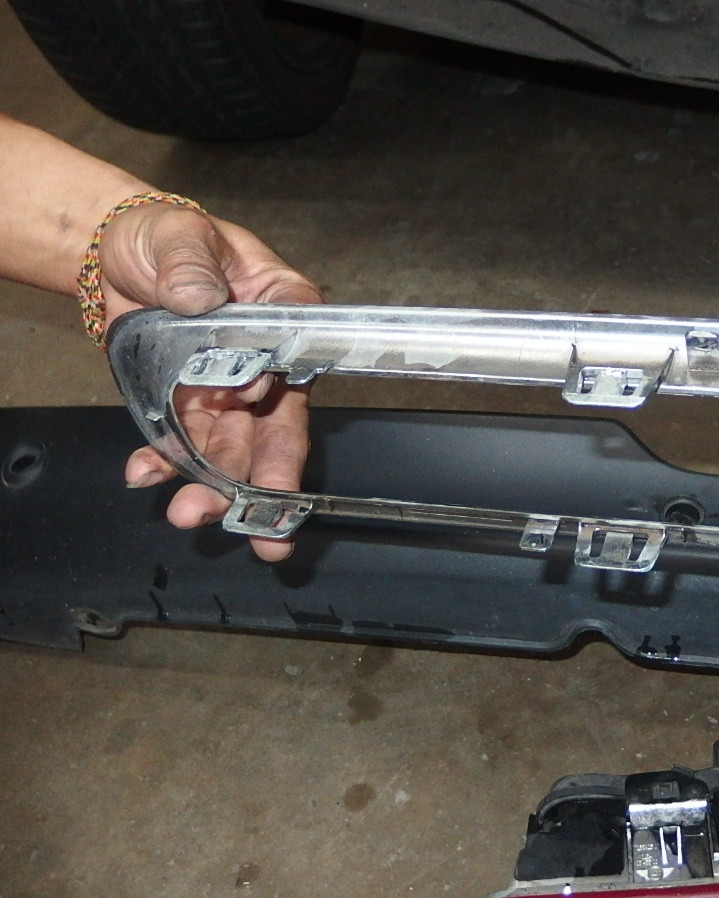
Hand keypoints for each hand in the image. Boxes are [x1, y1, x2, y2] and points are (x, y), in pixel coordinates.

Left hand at [103, 203, 321, 560]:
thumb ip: (190, 263)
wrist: (114, 254)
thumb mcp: (180, 236)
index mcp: (283, 316)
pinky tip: (146, 476)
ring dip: (216, 488)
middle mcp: (264, 363)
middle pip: (277, 428)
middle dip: (268, 482)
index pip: (293, 362)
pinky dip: (165, 465)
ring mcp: (227, 390)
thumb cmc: (165, 236)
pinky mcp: (189, 407)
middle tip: (268, 529)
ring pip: (233, 450)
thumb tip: (198, 295)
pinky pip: (184, 446)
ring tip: (191, 515)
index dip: (273, 390)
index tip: (248, 400)